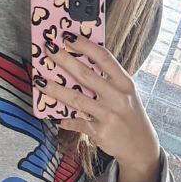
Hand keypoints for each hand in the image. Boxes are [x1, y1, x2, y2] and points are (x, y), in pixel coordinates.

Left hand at [42, 39, 161, 181]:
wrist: (140, 145)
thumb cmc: (128, 114)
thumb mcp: (126, 94)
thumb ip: (107, 80)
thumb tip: (78, 65)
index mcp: (125, 83)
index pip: (104, 58)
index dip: (85, 45)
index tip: (68, 36)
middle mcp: (118, 97)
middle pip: (86, 75)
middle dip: (65, 60)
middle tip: (48, 49)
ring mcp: (108, 116)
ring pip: (76, 99)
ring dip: (55, 89)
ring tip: (39, 81)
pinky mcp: (100, 132)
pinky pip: (76, 122)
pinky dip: (64, 118)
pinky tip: (53, 114)